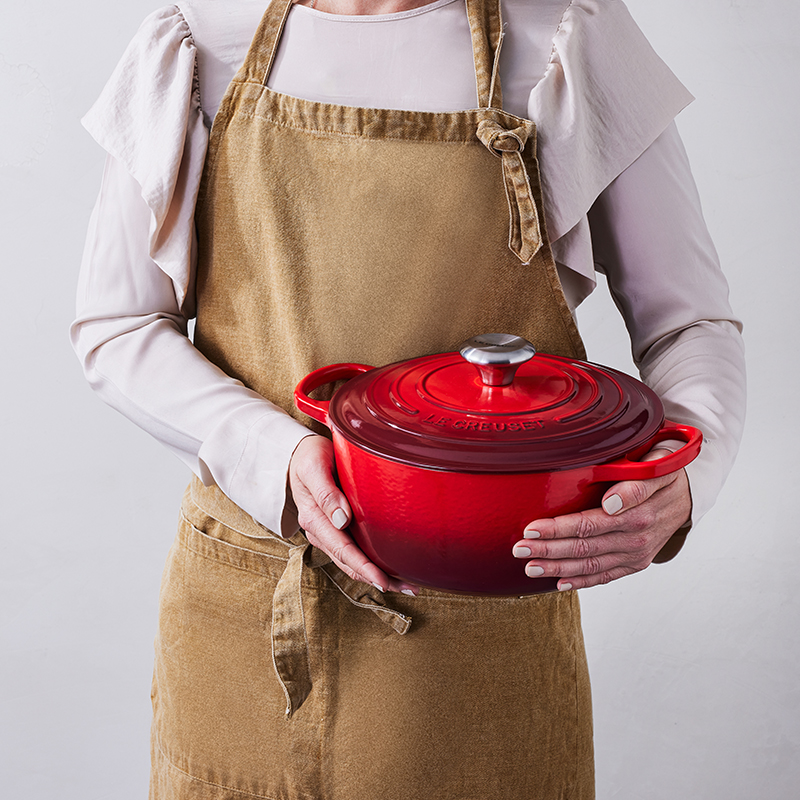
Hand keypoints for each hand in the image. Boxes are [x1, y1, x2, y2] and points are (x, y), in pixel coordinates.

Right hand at [288, 435, 416, 594]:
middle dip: (379, 579)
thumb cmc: (308, 457)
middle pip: (350, 563)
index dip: (364, 568)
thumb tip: (342, 520)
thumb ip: (326, 493)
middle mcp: (320, 531)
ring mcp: (329, 533)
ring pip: (353, 562)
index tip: (384, 582)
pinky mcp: (337, 529)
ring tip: (407, 585)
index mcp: (314, 519)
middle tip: (409, 589)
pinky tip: (391, 567)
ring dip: (379, 575)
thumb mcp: (313, 468)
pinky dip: (372, 563)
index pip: (342, 550)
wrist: (299, 454)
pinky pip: (354, 552)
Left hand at [512, 449, 691, 590]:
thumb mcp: (658, 468)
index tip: (531, 528)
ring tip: (530, 568)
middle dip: (548, 550)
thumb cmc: (665, 474)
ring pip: (590, 565)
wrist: (689, 495)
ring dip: (557, 568)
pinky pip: (605, 576)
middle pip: (583, 547)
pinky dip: (581, 581)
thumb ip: (636, 485)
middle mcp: (636, 539)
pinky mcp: (635, 563)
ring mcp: (635, 554)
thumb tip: (611, 502)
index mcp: (638, 514)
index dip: (557, 528)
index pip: (588, 524)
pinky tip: (558, 584)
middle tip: (519, 549)